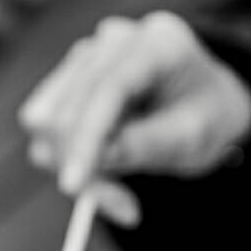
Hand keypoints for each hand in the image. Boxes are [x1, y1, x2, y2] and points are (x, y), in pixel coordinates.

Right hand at [19, 11, 250, 225]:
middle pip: (66, 108)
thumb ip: (148, 144)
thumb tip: (100, 157)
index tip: (73, 186)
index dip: (85, 137)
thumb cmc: (207, 117)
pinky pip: (44, 133)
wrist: (204, 105)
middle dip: (85, 166)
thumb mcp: (195, 137)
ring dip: (75, 167)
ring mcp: (83, 60)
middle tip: (124, 208)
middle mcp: (111, 43)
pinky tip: (103, 166)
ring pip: (46, 124)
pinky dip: (68, 162)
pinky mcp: (64, 83)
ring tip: (120, 187)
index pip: (105, 87)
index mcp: (156, 45)